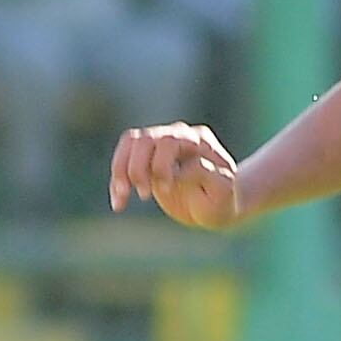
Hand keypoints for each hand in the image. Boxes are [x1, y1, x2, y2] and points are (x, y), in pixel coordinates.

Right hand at [108, 122, 245, 229]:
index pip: (170, 142)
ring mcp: (162, 142)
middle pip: (145, 139)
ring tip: (123, 198)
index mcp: (200, 141)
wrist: (218, 204)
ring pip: (130, 142)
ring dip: (121, 171)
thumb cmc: (224, 199)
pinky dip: (117, 179)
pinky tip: (119, 203)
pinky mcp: (147, 155)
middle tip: (145, 196)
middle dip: (138, 168)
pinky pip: (123, 157)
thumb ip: (207, 174)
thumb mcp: (224, 191)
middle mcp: (179, 135)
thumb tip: (181, 167)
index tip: (168, 190)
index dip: (162, 166)